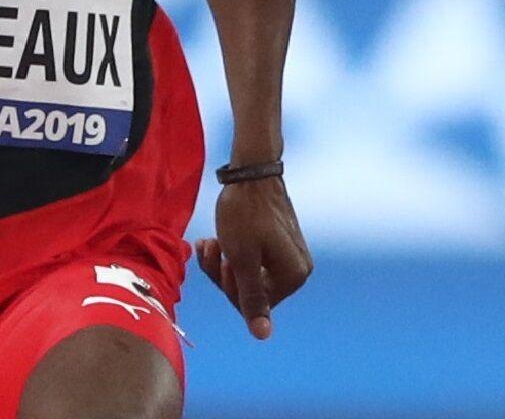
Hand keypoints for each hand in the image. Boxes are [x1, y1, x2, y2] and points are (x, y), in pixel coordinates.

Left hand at [195, 177, 312, 339]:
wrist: (251, 170)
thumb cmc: (245, 213)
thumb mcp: (242, 258)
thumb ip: (251, 298)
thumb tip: (262, 336)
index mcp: (292, 277)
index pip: (255, 304)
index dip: (229, 286)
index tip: (220, 259)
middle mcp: (296, 269)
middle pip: (251, 289)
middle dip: (223, 271)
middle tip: (210, 246)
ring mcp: (287, 254)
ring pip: (247, 272)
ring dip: (222, 260)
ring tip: (208, 241)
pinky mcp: (276, 240)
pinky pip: (251, 256)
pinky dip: (231, 249)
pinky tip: (213, 238)